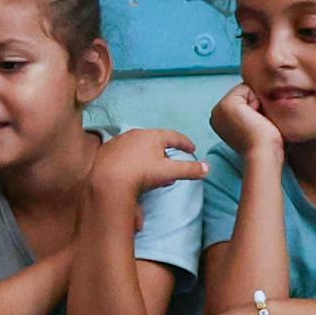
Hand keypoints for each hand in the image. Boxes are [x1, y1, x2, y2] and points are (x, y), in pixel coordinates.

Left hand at [91, 126, 206, 211]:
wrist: (108, 180)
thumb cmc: (141, 174)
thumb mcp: (169, 172)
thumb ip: (189, 169)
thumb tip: (208, 168)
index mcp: (153, 136)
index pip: (174, 136)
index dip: (185, 143)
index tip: (192, 149)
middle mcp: (136, 134)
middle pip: (156, 140)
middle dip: (166, 151)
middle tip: (172, 162)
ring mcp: (120, 141)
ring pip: (139, 146)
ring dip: (148, 155)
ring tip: (152, 167)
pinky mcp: (107, 150)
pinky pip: (124, 152)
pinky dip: (132, 158)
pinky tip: (133, 169)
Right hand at [210, 83, 281, 159]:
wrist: (263, 154)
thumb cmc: (266, 144)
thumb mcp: (255, 122)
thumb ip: (253, 109)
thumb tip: (263, 96)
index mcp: (221, 120)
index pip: (243, 98)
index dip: (256, 106)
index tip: (258, 125)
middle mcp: (216, 113)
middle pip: (244, 91)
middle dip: (256, 102)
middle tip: (258, 123)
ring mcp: (218, 109)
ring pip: (245, 89)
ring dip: (257, 102)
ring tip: (257, 121)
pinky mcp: (226, 105)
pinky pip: (246, 88)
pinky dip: (256, 100)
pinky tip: (256, 118)